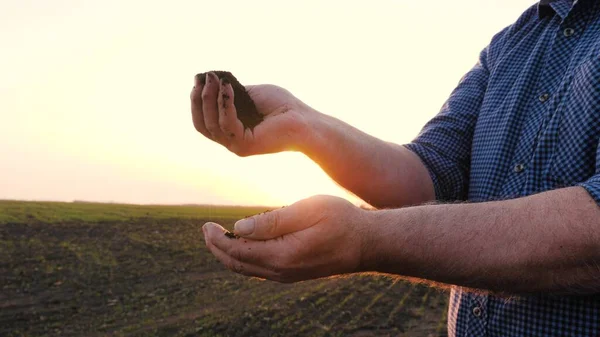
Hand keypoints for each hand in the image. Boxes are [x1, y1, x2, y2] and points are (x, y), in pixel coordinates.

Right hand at [190, 72, 315, 155]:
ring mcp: (237, 146)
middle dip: (199, 99)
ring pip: (211, 124)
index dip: (197, 101)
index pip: (203, 120)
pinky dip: (225, 104)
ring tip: (215, 79)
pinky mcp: (245, 146)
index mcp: (231, 130)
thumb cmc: (282, 106)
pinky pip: (227, 124)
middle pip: (202, 124)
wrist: (305, 121)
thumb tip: (208, 79)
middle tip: (204, 78)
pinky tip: (228, 87)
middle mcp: (231, 141)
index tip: (198, 79)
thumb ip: (229, 92)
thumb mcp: (250, 94)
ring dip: (210, 99)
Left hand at [201, 195, 369, 282]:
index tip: (205, 225)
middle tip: (206, 231)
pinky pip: (260, 270)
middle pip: (237, 264)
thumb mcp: (307, 210)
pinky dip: (244, 259)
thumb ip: (272, 220)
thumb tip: (239, 227)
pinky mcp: (294, 273)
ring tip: (218, 238)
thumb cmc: (340, 220)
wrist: (367, 243)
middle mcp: (281, 271)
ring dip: (229, 255)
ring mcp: (288, 275)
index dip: (217, 239)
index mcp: (281, 255)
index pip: (237, 251)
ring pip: (247, 269)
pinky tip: (243, 246)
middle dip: (217, 248)